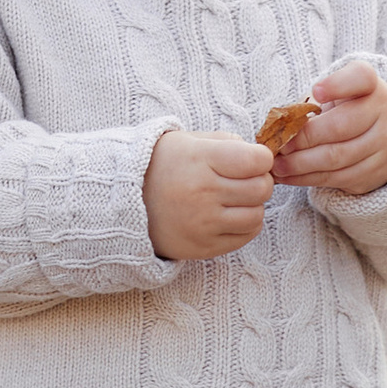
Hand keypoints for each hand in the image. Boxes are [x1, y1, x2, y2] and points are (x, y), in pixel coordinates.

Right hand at [145, 127, 274, 262]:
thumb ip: (226, 142)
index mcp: (200, 160)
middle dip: (260, 181)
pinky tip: (229, 214)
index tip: (252, 159)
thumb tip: (260, 156)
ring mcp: (203, 223)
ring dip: (252, 205)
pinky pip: (246, 236)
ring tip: (235, 198)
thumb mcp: (188, 140)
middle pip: (261, 188)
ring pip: (257, 215)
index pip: (256, 160)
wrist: (124, 202)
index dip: (261, 158)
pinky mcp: (203, 247)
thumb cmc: (162, 166)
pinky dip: (245, 225)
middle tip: (245, 179)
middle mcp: (202, 192)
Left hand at [272, 58, 386, 199]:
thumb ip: (311, 102)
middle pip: (340, 126)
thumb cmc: (346, 109)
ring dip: (301, 164)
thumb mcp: (335, 94)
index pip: (360, 78)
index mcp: (371, 85)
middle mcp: (384, 111)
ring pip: (337, 157)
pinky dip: (308, 178)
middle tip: (279, 145)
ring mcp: (384, 143)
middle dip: (304, 138)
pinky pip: (338, 178)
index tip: (316, 91)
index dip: (338, 85)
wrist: (380, 134)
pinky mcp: (376, 171)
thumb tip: (278, 127)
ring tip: (278, 165)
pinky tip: (289, 176)